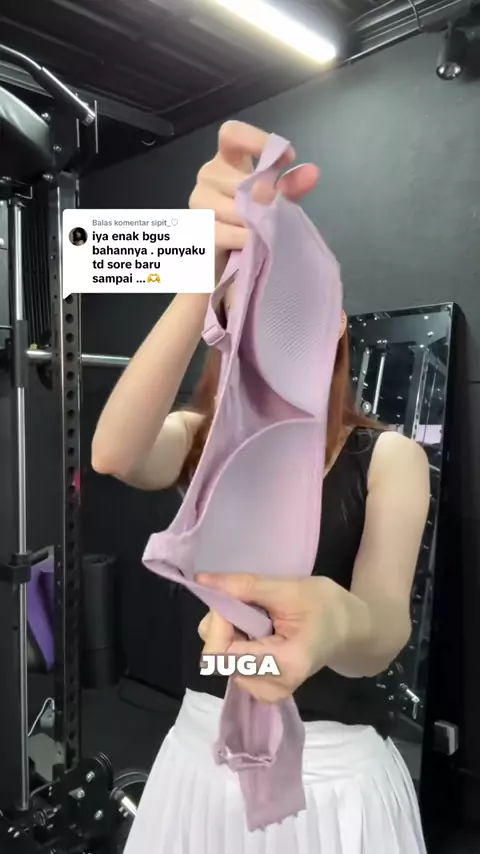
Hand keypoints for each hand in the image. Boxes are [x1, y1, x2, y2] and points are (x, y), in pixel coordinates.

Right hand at [189, 121, 319, 277]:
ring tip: (262, 233)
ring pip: (232, 208)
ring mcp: (198, 203)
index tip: (287, 158)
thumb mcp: (276, 203)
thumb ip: (290, 187)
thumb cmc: (253, 225)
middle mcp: (209, 176)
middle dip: (263, 198)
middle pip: (238, 179)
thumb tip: (312, 173)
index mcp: (228, 161)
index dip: (256, 139)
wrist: (232, 262)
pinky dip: (242, 239)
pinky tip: (250, 245)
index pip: (231, 134)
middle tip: (275, 214)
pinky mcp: (196, 230)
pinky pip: (223, 232)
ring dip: (253, 223)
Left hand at [196, 574, 345, 703]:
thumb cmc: (325, 605)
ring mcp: (266, 693)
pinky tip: (256, 633)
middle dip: (223, 626)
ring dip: (228, 633)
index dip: (219, 624)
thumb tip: (202, 580)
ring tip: (257, 618)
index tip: (230, 597)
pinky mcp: (262, 691)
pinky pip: (229, 665)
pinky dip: (234, 643)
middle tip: (248, 604)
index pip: (224, 655)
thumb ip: (244, 586)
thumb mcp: (288, 588)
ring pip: (220, 661)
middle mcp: (273, 687)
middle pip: (218, 659)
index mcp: (286, 664)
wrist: (347, 629)